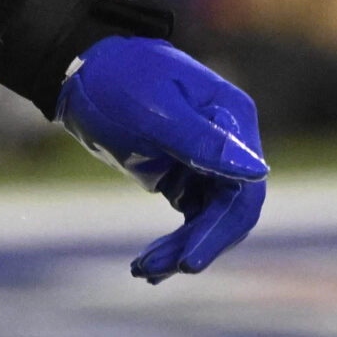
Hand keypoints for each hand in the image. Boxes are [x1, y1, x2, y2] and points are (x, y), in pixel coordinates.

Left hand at [59, 35, 267, 281]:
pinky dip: (173, 241)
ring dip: (180, 248)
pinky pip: (189, 218)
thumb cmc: (118, 78)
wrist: (79, 67)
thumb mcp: (154, 110)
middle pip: (229, 211)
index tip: (191, 260)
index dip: (221, 229)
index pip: (243, 188)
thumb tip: (257, 172)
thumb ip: (203, 142)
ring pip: (208, 220)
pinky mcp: (183, 176)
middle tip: (161, 268)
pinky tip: (149, 264)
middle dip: (197, 244)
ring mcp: (207, 162)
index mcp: (232, 117)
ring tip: (144, 269)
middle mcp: (229, 143)